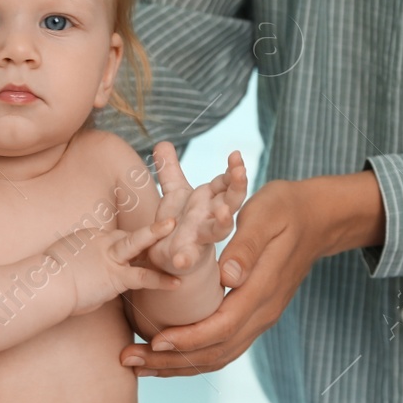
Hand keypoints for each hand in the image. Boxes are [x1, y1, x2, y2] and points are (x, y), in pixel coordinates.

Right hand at [45, 219, 179, 314]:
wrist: (45, 285)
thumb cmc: (47, 281)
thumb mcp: (60, 264)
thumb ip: (77, 266)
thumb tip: (82, 278)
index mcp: (88, 239)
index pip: (113, 238)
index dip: (125, 245)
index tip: (135, 251)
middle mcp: (100, 242)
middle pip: (128, 235)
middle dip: (149, 229)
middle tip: (169, 221)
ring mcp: (110, 258)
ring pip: (137, 243)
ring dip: (156, 234)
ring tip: (176, 229)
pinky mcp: (115, 276)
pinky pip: (143, 276)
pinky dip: (161, 280)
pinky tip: (177, 283)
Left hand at [120, 172, 384, 376]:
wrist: (318, 218)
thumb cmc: (286, 209)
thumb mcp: (266, 215)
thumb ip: (246, 246)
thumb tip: (228, 278)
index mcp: (262, 290)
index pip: (222, 326)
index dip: (188, 339)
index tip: (155, 342)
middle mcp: (262, 312)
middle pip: (215, 352)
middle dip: (171, 361)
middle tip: (129, 360)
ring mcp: (260, 318)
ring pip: (217, 356)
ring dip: (177, 365)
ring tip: (138, 364)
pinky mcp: (253, 316)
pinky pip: (221, 347)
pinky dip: (191, 356)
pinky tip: (164, 354)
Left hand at [144, 143, 248, 275]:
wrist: (172, 258)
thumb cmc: (180, 222)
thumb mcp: (175, 194)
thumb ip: (170, 170)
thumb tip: (161, 143)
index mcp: (211, 200)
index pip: (227, 182)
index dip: (233, 169)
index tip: (236, 155)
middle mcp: (210, 218)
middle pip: (230, 201)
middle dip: (237, 187)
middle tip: (241, 172)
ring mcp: (201, 238)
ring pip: (218, 230)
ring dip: (223, 221)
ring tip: (224, 212)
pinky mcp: (188, 257)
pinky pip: (189, 258)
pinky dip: (185, 258)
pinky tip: (180, 259)